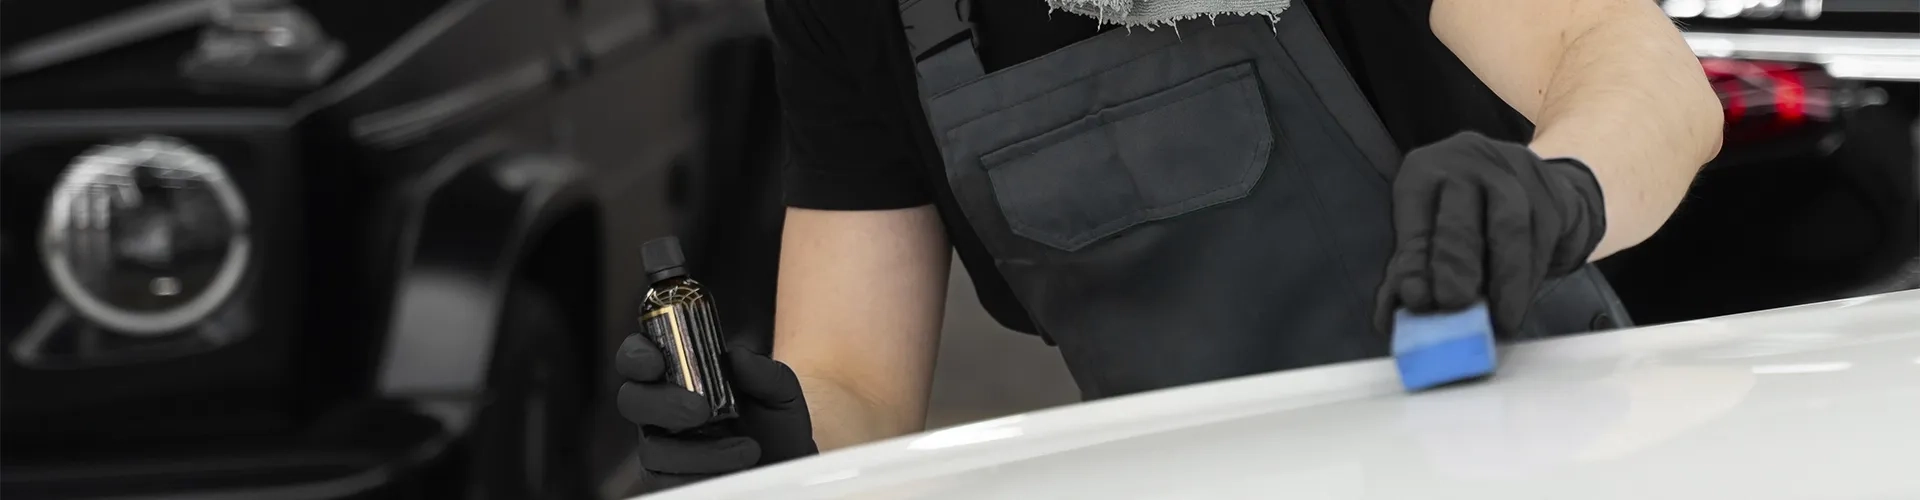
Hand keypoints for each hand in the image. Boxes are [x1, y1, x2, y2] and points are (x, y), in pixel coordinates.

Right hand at [616, 334, 816, 490]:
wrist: (787, 471)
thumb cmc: (776, 428)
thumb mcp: (781, 394)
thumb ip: (764, 372)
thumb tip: (736, 356)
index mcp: (680, 377)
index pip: (641, 357)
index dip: (636, 354)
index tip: (654, 361)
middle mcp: (663, 411)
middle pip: (631, 399)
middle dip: (661, 402)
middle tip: (700, 411)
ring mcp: (664, 447)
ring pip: (652, 447)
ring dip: (698, 451)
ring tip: (746, 450)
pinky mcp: (670, 481)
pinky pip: (668, 481)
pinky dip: (704, 474)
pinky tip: (735, 470)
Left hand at [1374, 131, 1606, 336]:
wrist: (1532, 189)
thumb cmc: (1466, 216)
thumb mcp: (1429, 230)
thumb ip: (1413, 269)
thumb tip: (1391, 316)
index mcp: (1425, 170)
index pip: (1415, 211)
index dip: (1415, 257)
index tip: (1416, 299)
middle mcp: (1467, 163)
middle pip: (1460, 213)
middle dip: (1455, 262)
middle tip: (1453, 304)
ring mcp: (1514, 174)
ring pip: (1509, 227)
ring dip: (1504, 280)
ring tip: (1497, 320)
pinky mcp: (1552, 196)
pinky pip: (1541, 241)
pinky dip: (1527, 280)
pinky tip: (1516, 307)